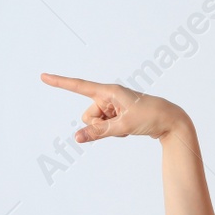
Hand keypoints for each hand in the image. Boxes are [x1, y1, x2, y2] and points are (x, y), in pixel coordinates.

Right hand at [39, 73, 185, 141]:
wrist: (171, 121)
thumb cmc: (149, 117)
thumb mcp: (122, 127)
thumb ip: (98, 133)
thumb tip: (77, 137)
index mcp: (109, 91)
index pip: (79, 86)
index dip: (60, 82)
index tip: (43, 76)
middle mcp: (108, 96)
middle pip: (88, 115)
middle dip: (98, 126)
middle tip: (119, 126)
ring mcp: (112, 105)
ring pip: (96, 123)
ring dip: (107, 130)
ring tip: (127, 126)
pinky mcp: (117, 114)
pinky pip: (105, 126)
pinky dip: (114, 131)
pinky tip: (129, 128)